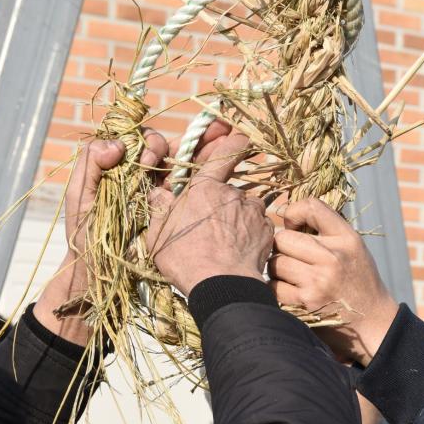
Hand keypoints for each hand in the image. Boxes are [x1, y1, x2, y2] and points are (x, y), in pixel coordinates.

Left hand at [33, 121, 231, 343]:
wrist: (103, 272)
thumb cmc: (87, 237)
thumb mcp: (81, 198)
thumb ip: (90, 165)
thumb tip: (117, 145)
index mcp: (120, 168)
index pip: (140, 141)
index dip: (149, 143)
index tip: (147, 162)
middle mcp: (143, 176)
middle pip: (168, 149)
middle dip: (186, 138)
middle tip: (185, 147)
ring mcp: (161, 192)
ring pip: (184, 163)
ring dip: (204, 147)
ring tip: (224, 135)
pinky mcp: (175, 208)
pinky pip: (192, 186)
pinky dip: (208, 171)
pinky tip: (225, 158)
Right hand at [146, 134, 272, 295]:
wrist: (221, 286)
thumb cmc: (185, 258)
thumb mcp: (159, 232)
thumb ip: (159, 208)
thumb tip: (157, 193)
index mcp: (205, 188)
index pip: (224, 155)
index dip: (234, 143)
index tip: (241, 137)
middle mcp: (233, 194)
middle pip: (230, 189)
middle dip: (222, 202)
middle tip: (209, 224)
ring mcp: (253, 212)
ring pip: (246, 207)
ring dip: (237, 217)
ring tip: (224, 241)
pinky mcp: (267, 231)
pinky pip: (258, 225)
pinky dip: (250, 232)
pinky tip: (238, 248)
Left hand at [269, 197, 397, 365]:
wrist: (372, 320)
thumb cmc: (358, 278)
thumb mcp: (352, 246)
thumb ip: (326, 229)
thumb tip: (284, 216)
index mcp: (346, 238)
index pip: (311, 207)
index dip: (293, 213)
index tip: (293, 225)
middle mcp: (332, 257)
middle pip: (283, 238)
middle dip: (282, 246)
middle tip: (292, 255)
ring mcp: (318, 281)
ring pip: (275, 263)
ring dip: (278, 268)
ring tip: (292, 274)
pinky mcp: (306, 302)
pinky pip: (274, 287)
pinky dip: (277, 288)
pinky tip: (291, 290)